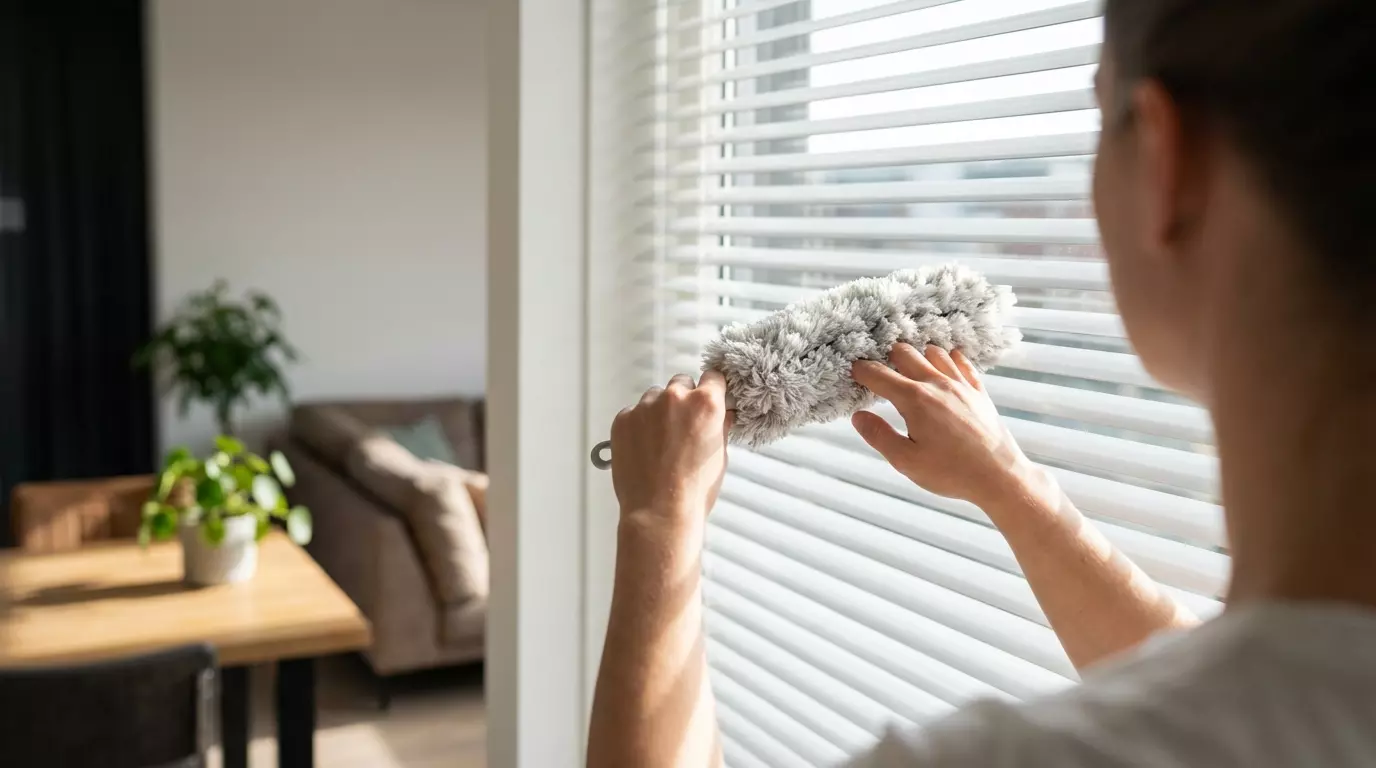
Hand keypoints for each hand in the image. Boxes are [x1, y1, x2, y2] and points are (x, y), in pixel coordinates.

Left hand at [611, 370, 733, 524]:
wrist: (659, 512)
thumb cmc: (694, 490)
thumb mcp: (719, 456)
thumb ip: (720, 428)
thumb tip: (723, 415)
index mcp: (705, 404)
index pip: (713, 377)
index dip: (712, 389)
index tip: (708, 398)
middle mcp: (675, 397)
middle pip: (681, 383)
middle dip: (683, 400)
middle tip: (682, 427)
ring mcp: (645, 407)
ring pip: (655, 397)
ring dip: (658, 411)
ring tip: (660, 443)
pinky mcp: (623, 419)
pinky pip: (633, 413)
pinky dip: (638, 425)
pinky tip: (643, 449)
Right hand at [850, 343, 1047, 508]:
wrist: (999, 475)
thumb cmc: (951, 472)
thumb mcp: (906, 461)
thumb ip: (879, 436)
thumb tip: (858, 416)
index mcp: (914, 400)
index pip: (879, 374)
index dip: (861, 370)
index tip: (853, 372)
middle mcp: (936, 383)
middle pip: (905, 352)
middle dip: (887, 358)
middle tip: (880, 373)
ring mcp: (960, 384)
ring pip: (933, 351)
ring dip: (917, 355)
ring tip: (909, 370)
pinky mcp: (978, 390)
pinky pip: (961, 361)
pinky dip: (948, 358)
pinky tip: (943, 367)